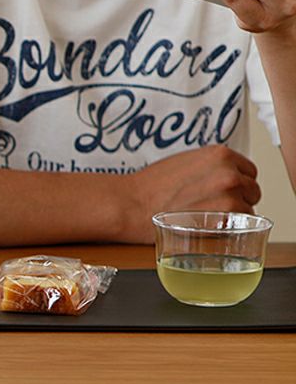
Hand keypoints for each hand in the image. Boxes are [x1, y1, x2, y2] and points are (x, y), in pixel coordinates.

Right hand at [125, 145, 260, 241]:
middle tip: (214, 209)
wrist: (131, 205)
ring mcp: (229, 195)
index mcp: (220, 154)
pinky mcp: (224, 217)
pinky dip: (226, 229)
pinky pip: (239, 225)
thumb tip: (219, 178)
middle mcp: (229, 172)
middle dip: (238, 200)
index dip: (238, 183)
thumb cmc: (149, 188)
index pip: (249, 170)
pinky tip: (206, 227)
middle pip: (252, 190)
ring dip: (233, 217)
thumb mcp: (184, 162)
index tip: (226, 193)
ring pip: (248, 209)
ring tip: (207, 219)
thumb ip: (209, 168)